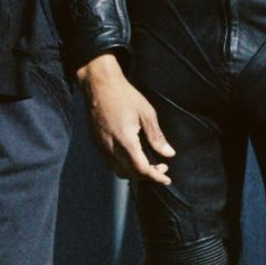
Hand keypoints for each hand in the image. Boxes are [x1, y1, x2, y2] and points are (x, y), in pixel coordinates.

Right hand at [76, 54, 175, 184]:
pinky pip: (110, 163)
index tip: (166, 179)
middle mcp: (111, 147)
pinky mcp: (96, 143)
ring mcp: (101, 147)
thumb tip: (168, 153)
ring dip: (135, 173)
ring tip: (148, 165)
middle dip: (147, 176)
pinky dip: (124, 166)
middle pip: (130, 173)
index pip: (141, 169)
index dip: (155, 177)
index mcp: (125, 140)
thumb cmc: (124, 95)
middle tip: (161, 169)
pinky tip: (133, 157)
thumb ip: (157, 136)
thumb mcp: (146, 113)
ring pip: (119, 171)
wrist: (99, 85)